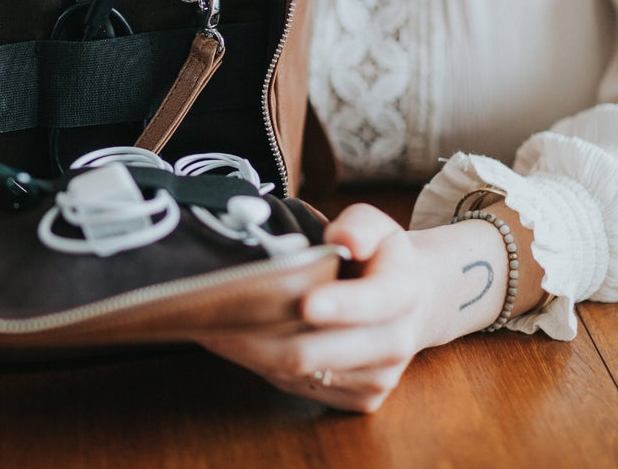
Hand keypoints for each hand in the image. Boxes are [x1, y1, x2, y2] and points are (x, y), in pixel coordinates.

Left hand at [196, 204, 432, 412]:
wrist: (414, 303)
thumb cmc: (380, 257)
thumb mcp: (377, 225)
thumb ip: (359, 226)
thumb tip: (342, 239)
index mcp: (401, 294)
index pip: (370, 303)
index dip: (337, 305)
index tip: (303, 302)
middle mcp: (394, 343)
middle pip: (315, 352)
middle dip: (257, 336)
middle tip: (211, 314)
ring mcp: (378, 378)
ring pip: (298, 373)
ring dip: (250, 352)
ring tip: (212, 324)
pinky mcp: (359, 400)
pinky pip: (299, 387)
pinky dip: (263, 366)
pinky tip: (241, 341)